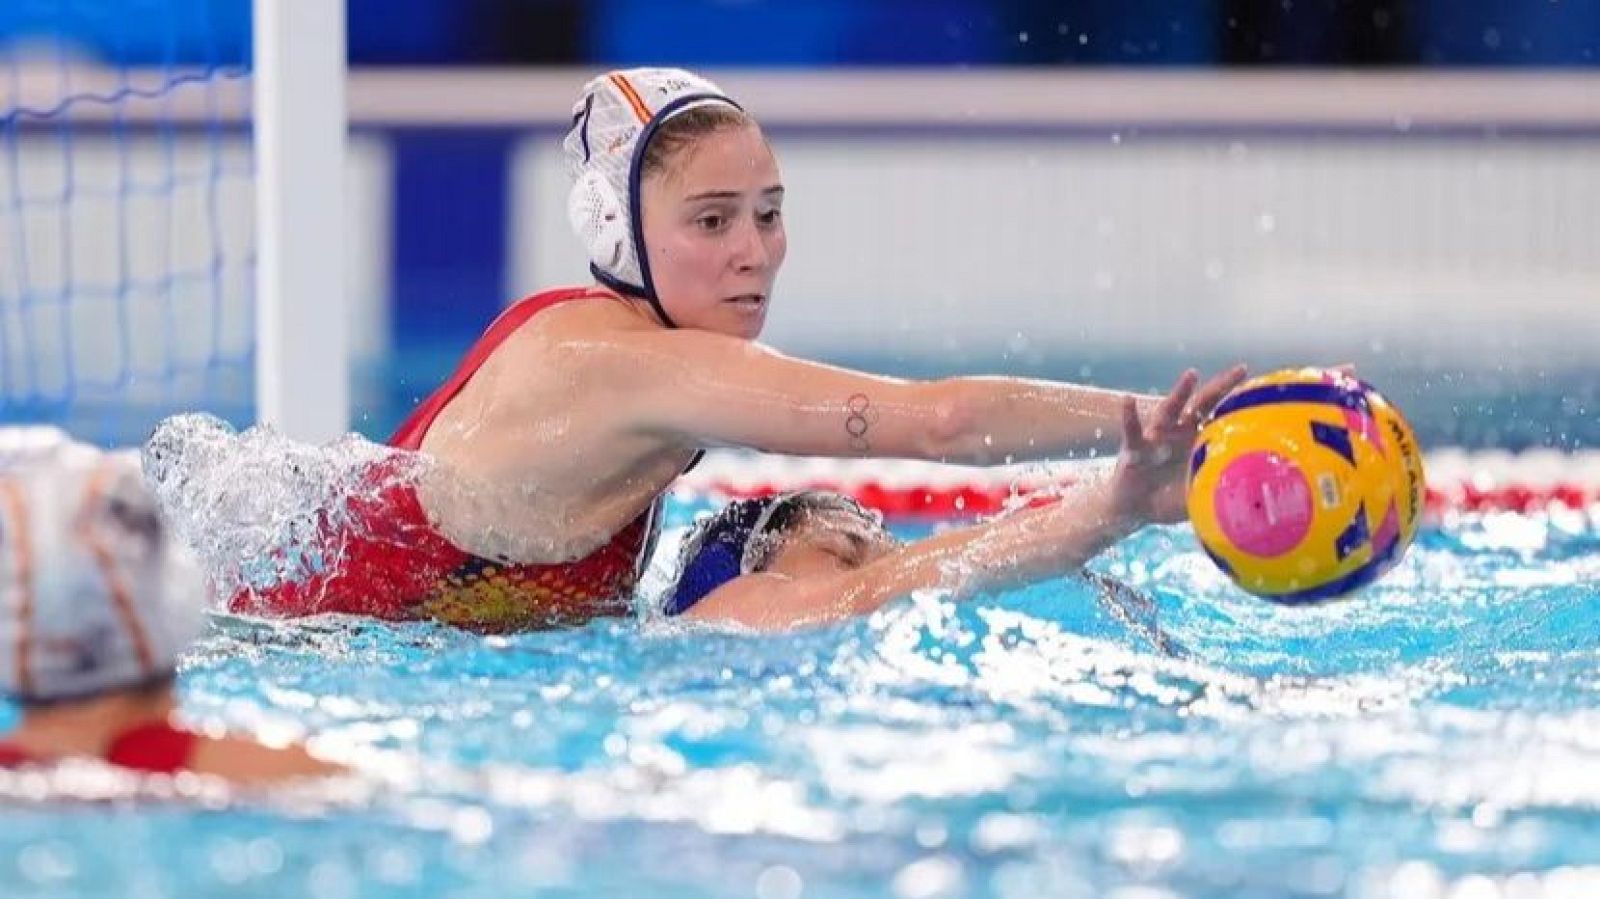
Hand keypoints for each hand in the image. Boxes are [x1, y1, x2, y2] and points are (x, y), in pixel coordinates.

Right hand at [1110, 365, 1246, 523]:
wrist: (1133, 509)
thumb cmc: (1166, 500)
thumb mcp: (1196, 495)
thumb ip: (1216, 493)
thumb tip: (1247, 501)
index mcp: (1196, 442)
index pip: (1220, 416)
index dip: (1237, 403)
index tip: (1261, 388)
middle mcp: (1178, 433)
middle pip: (1202, 404)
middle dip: (1221, 386)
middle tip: (1241, 370)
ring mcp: (1156, 438)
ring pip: (1170, 410)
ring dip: (1181, 392)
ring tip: (1193, 375)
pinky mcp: (1134, 448)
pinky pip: (1133, 430)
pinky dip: (1130, 416)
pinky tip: (1129, 401)